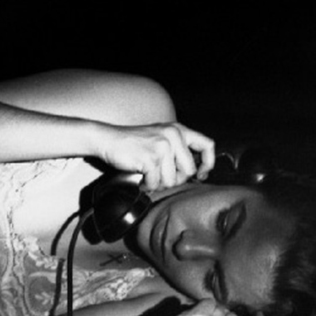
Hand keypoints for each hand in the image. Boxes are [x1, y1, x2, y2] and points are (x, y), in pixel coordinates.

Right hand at [97, 123, 214, 190]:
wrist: (108, 139)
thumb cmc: (133, 143)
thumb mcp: (161, 138)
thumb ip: (178, 150)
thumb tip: (196, 173)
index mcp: (179, 130)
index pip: (207, 145)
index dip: (207, 163)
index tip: (200, 174)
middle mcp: (173, 135)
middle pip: (189, 171)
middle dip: (175, 179)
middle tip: (160, 175)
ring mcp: (162, 146)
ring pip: (172, 180)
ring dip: (158, 183)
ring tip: (148, 174)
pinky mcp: (151, 158)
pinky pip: (156, 183)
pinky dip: (147, 184)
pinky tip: (141, 177)